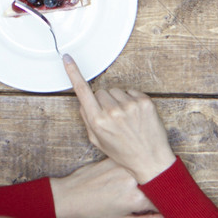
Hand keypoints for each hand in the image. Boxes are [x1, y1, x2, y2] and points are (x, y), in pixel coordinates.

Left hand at [50, 157, 165, 217]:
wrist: (69, 197)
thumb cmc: (93, 214)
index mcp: (137, 199)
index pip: (165, 199)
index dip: (167, 202)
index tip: (168, 204)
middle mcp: (133, 180)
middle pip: (157, 183)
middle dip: (159, 189)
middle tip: (155, 195)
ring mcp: (124, 167)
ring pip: (145, 172)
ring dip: (147, 178)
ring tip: (137, 187)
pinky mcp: (116, 158)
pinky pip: (133, 164)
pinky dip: (135, 170)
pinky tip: (125, 178)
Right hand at [63, 55, 175, 184]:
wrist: (150, 159)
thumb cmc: (123, 153)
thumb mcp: (98, 141)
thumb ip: (88, 119)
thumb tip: (83, 101)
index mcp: (98, 121)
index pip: (82, 91)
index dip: (73, 73)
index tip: (67, 58)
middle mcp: (112, 111)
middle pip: (100, 91)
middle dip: (103, 101)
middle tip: (113, 118)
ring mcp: (129, 105)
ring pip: (115, 91)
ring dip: (118, 100)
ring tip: (126, 118)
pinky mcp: (144, 102)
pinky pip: (131, 92)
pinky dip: (131, 100)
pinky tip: (135, 115)